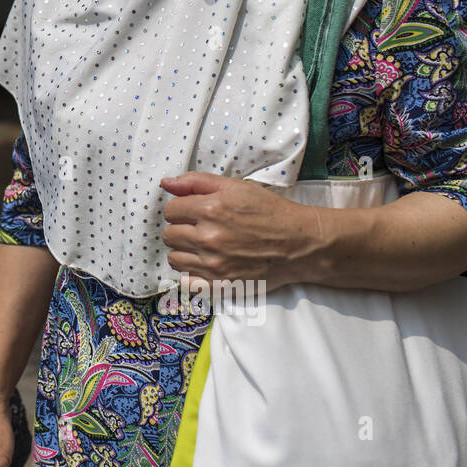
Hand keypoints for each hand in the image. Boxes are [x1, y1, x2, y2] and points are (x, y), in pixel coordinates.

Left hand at [160, 172, 321, 292]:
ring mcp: (214, 264)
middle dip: (181, 230)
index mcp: (210, 209)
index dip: (181, 209)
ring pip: (174, 259)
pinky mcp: (221, 284)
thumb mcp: (235, 187)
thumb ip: (196, 182)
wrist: (300, 243)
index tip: (195, 212)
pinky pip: (186, 282)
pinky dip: (191, 275)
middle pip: (169, 235)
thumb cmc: (270, 212)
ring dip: (184, 252)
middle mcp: (208, 238)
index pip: (170, 210)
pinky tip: (205, 266)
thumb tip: (166, 183)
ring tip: (203, 247)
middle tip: (201, 229)